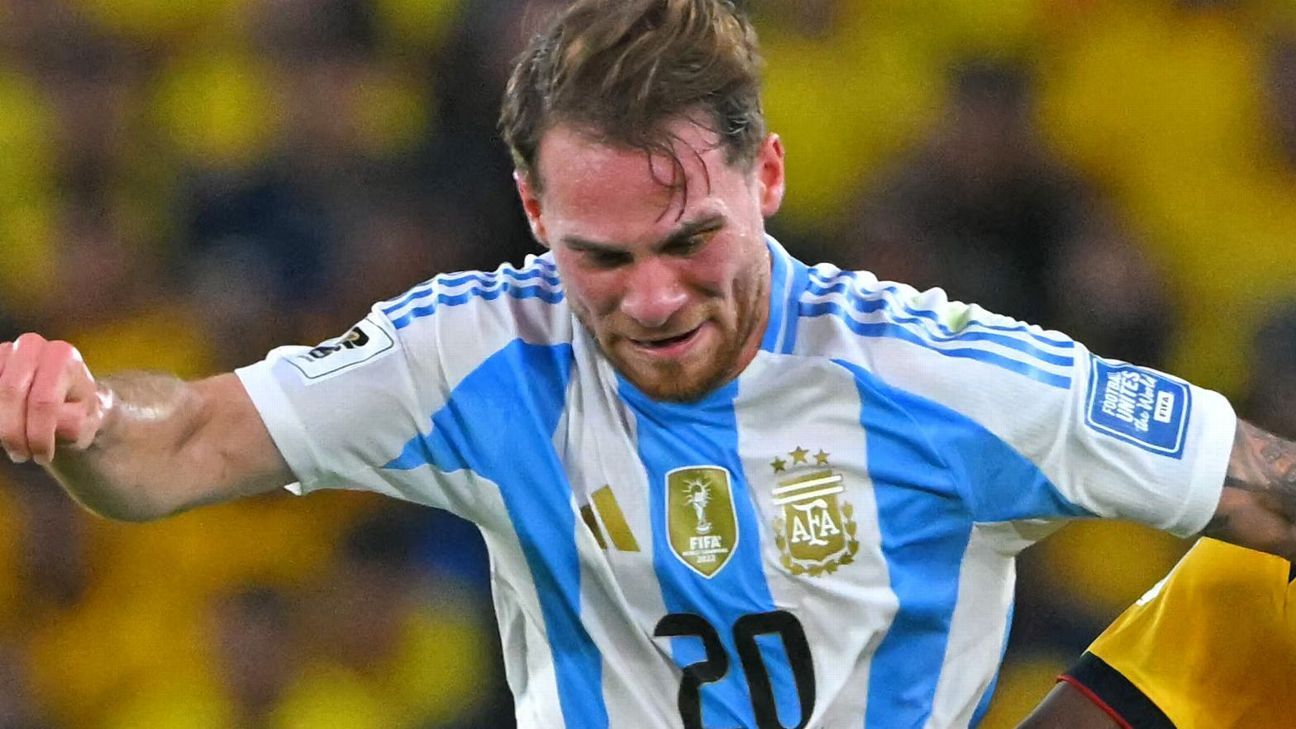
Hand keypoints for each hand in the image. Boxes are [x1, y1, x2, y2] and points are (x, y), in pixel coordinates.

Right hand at [0, 333, 107, 465]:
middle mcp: (32, 346)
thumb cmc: (77, 412)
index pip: (43, 401)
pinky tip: (6, 429)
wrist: (66, 400)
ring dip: (1, 427)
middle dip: (13, 433)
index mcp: (62, 356)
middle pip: (10, 394)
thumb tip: (55, 419)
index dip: (38, 435)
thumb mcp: (84, 422)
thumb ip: (71, 422)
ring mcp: (5, 351)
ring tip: (16, 447)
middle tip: (22, 456)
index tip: (42, 457)